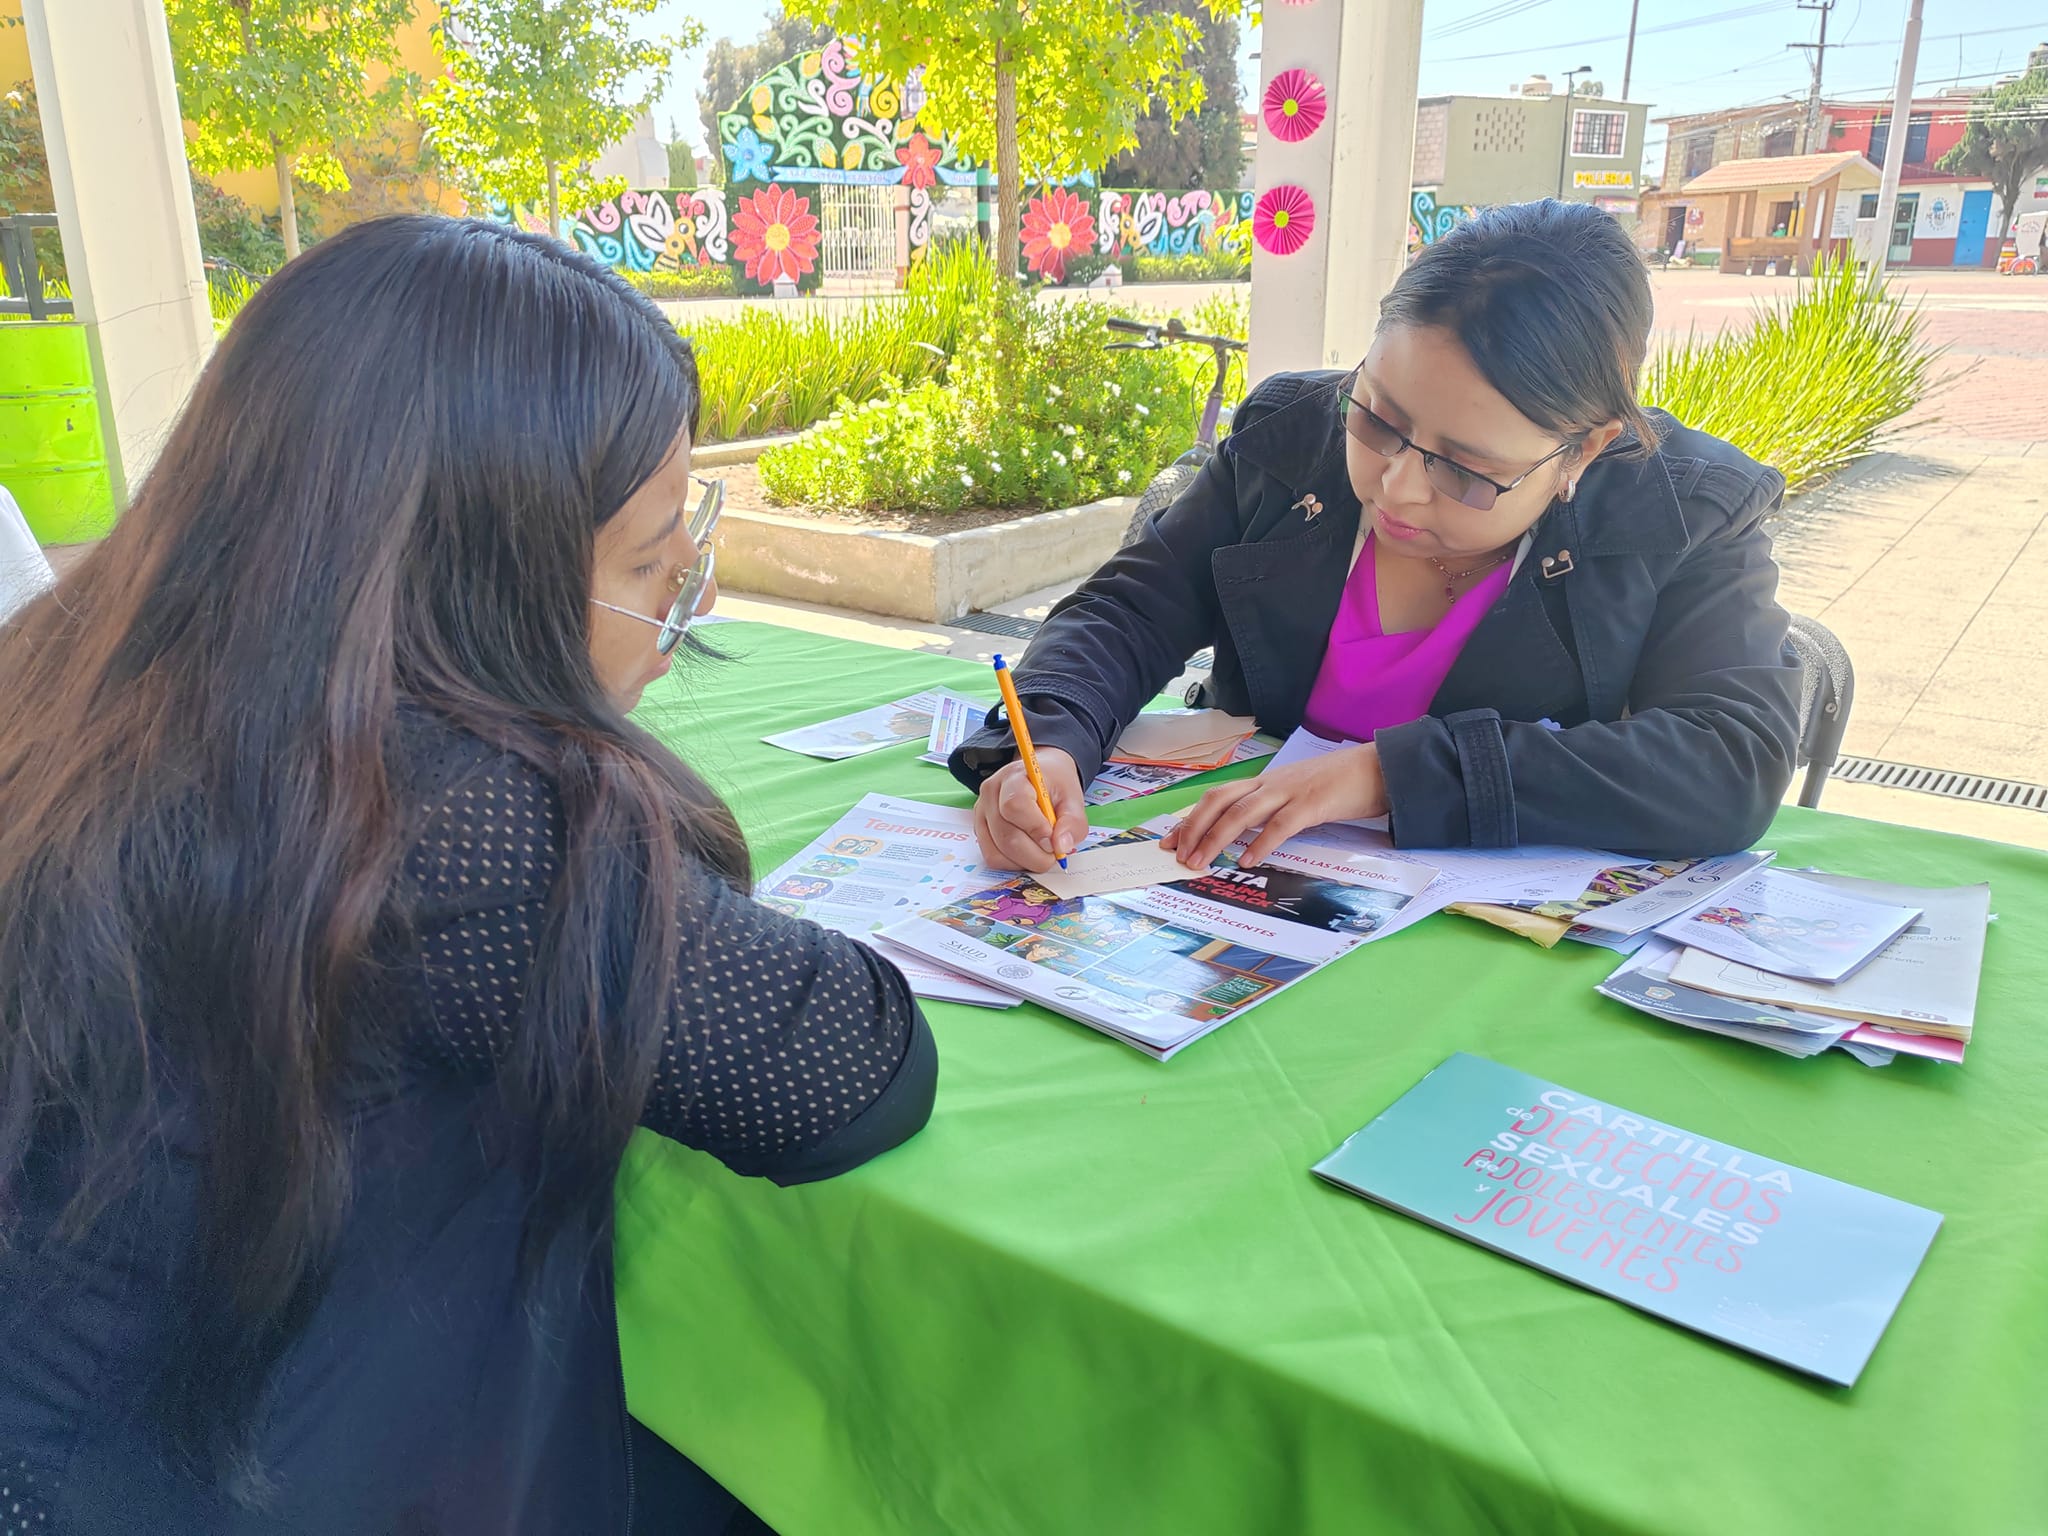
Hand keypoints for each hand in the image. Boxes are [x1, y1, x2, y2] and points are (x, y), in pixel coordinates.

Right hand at [973, 748, 1088, 872]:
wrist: (1040, 777)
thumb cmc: (1054, 786)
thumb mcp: (1073, 798)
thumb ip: (1072, 822)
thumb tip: (1061, 847)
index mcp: (1014, 777)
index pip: (1015, 806)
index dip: (1035, 829)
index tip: (1053, 841)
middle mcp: (991, 793)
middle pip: (1006, 836)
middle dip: (1035, 855)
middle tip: (1054, 854)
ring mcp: (982, 813)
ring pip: (997, 852)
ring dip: (1024, 862)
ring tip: (1042, 852)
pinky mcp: (980, 830)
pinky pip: (992, 857)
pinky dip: (1013, 863)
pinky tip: (1028, 853)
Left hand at [1162, 744, 1387, 869]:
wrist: (1377, 768)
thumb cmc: (1338, 785)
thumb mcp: (1296, 794)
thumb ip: (1272, 810)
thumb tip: (1245, 836)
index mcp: (1265, 782)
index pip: (1217, 796)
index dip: (1190, 818)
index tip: (1169, 840)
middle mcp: (1270, 784)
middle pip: (1219, 801)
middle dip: (1194, 828)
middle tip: (1178, 855)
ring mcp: (1289, 792)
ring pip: (1241, 812)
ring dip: (1216, 838)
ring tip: (1200, 861)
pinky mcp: (1312, 804)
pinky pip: (1280, 825)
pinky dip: (1260, 843)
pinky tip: (1246, 859)